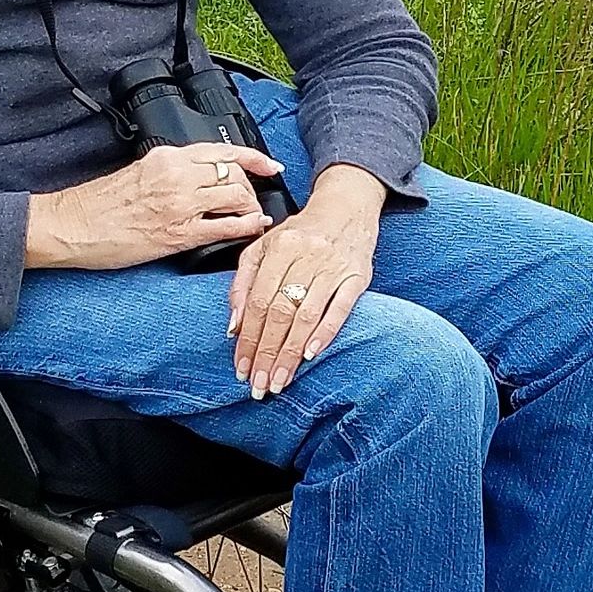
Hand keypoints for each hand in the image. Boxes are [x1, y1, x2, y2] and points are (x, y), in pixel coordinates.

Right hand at [25, 140, 286, 271]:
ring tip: (253, 217)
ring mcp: (179, 205)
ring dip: (252, 208)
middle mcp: (176, 175)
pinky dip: (246, 228)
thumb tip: (200, 177)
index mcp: (167, 156)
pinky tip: (251, 230)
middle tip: (254, 201)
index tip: (270, 166)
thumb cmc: (99, 203)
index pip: (223, 150)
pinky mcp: (177, 234)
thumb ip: (171, 169)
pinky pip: (225, 228)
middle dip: (251, 189)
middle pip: (234, 175)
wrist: (72, 226)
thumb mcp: (139, 171)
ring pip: (236, 198)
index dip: (254, 158)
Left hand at [228, 166, 385, 397]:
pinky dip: (325, 332)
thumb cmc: (301, 232)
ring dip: (291, 352)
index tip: (241, 367)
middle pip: (280, 312)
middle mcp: (305, 256)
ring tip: (280, 379)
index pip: (257, 301)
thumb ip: (243, 283)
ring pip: (307, 315)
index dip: (248, 338)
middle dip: (266, 353)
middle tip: (259, 384)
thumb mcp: (264, 246)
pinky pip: (341, 308)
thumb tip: (234, 326)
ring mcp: (333, 266)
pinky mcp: (358, 275)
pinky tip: (310, 355)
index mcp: (279, 248)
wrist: (347, 207)